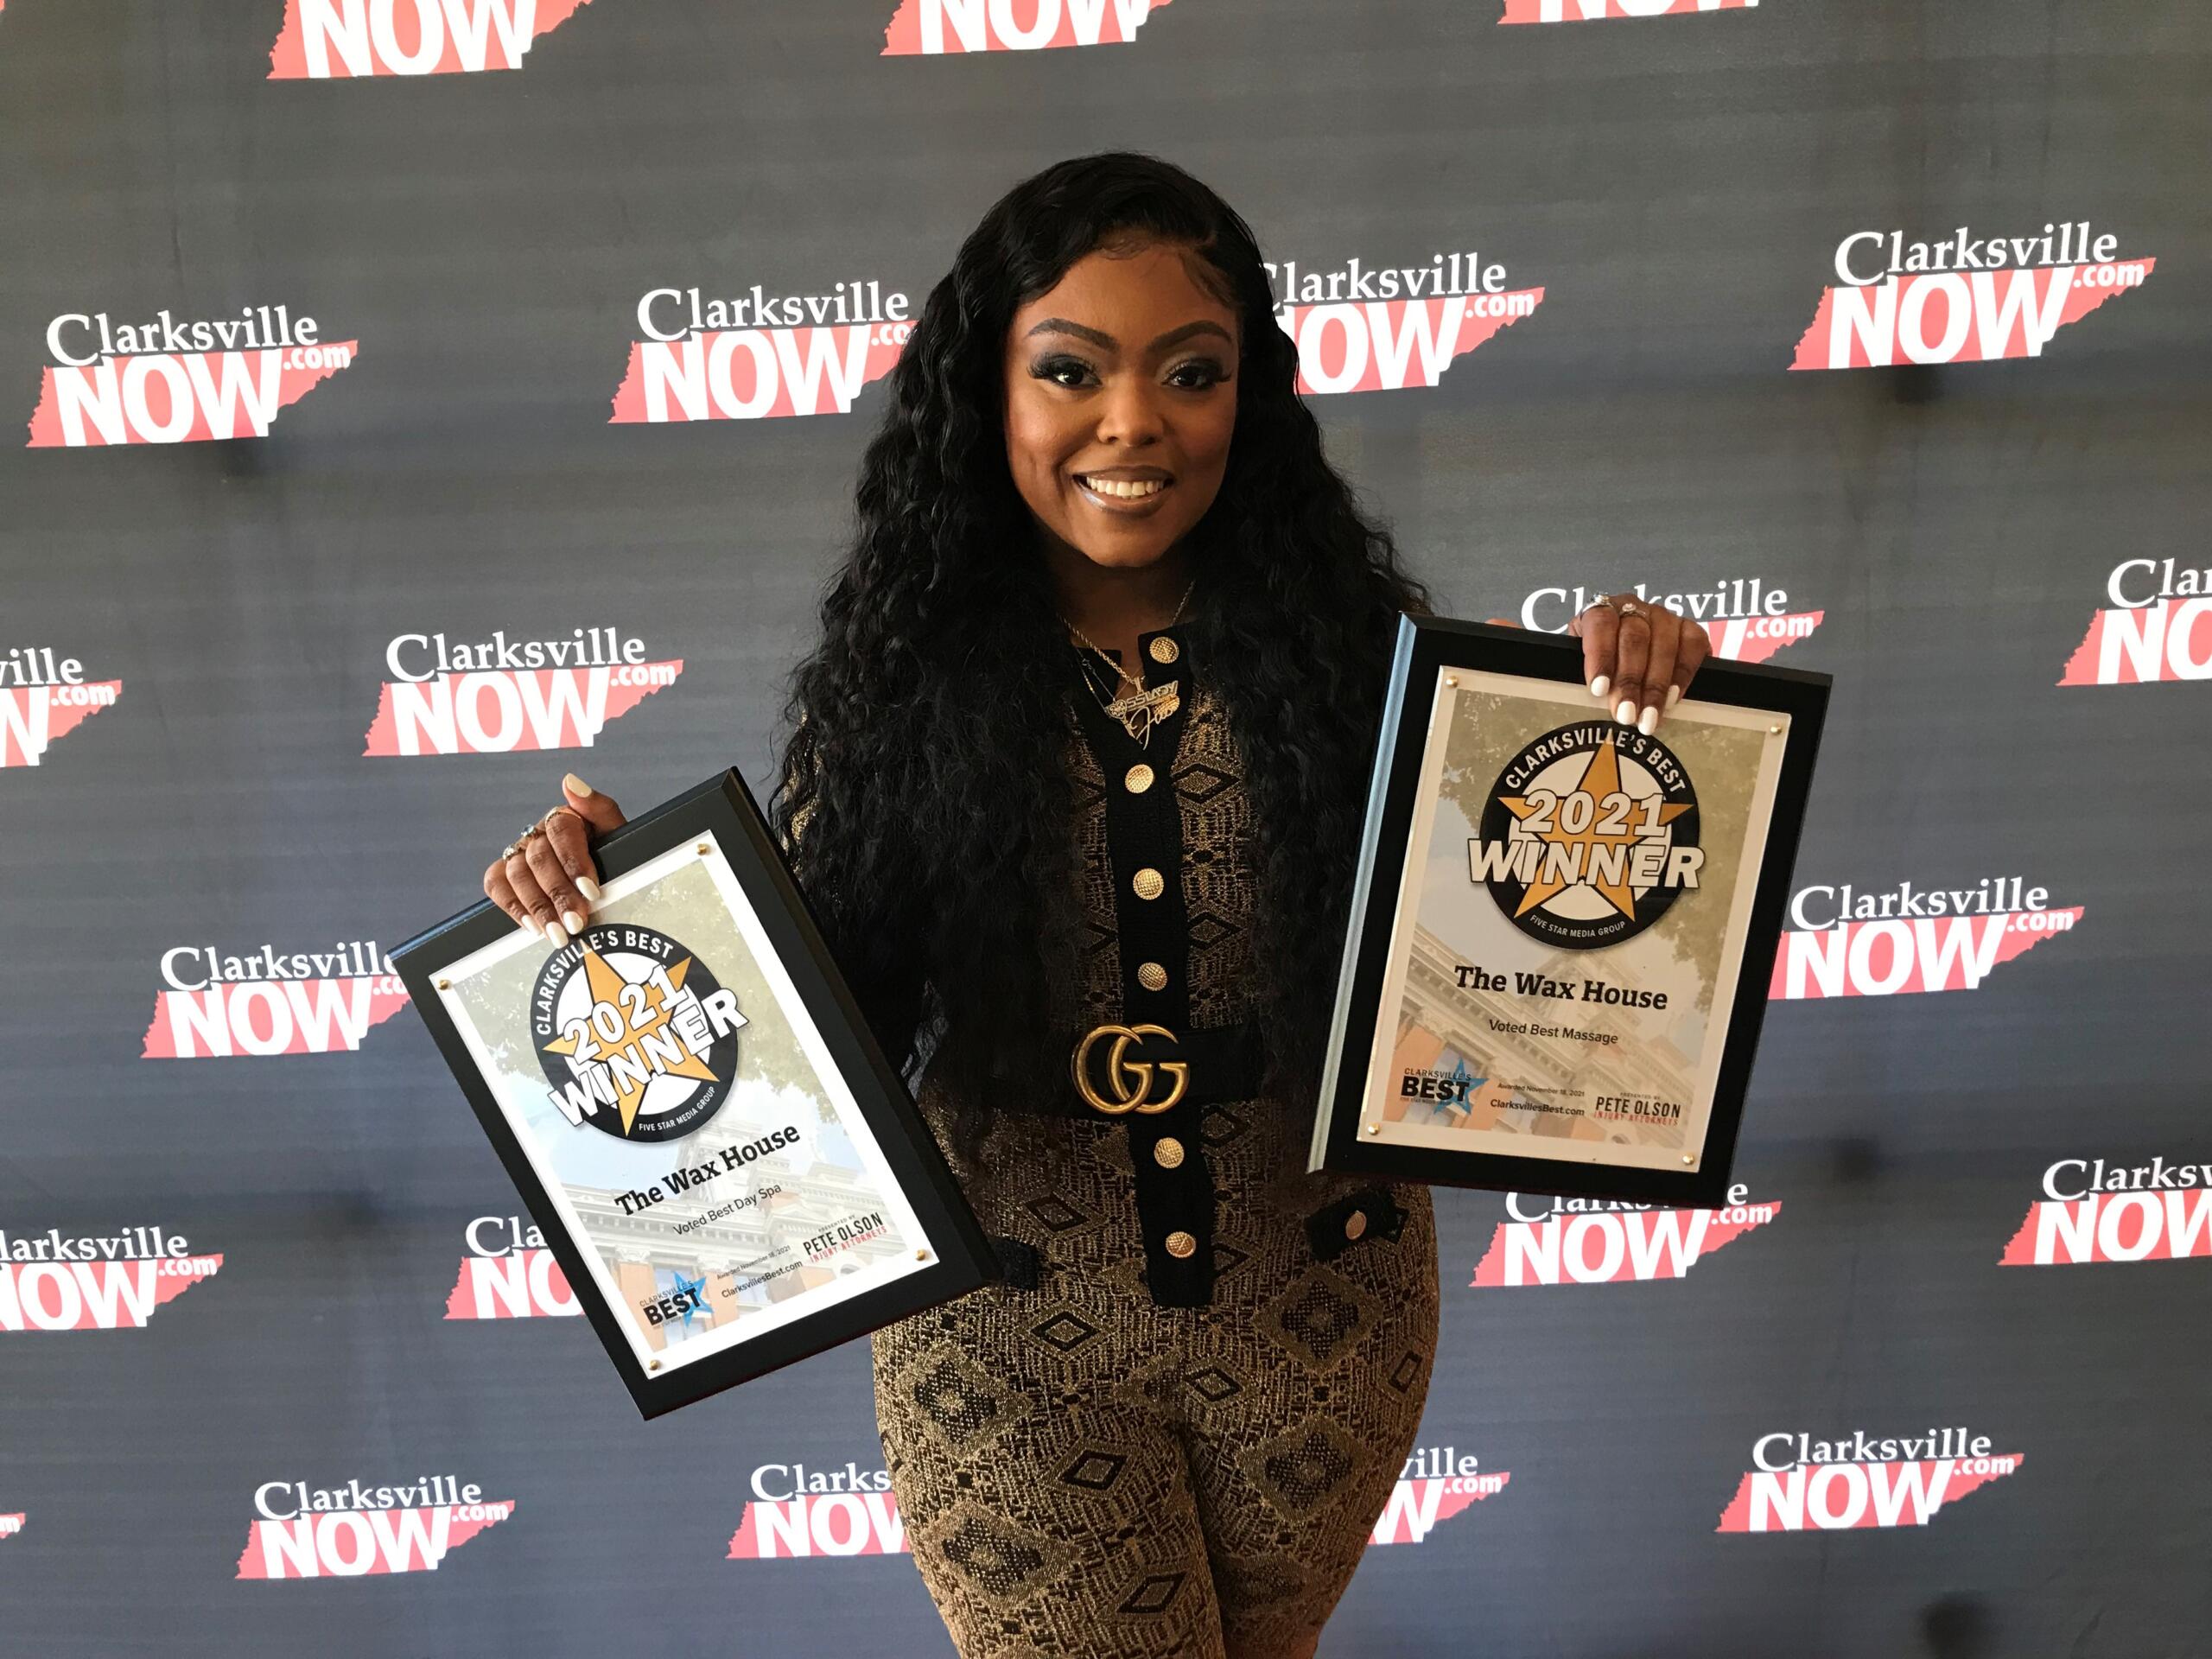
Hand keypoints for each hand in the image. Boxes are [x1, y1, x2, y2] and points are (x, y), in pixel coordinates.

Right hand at [482, 773, 626, 944]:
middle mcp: (538, 833)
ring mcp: (519, 853)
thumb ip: (600, 808)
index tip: (591, 892)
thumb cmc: (615, 858)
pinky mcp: (505, 875)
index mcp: (566, 816)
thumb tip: (570, 782)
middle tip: (577, 923)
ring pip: (516, 874)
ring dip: (538, 907)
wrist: (612, 883)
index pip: (560, 830)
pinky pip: (495, 885)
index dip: (574, 862)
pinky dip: (512, 906)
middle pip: (538, 858)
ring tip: (558, 934)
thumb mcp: (619, 835)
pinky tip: (533, 927)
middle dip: (559, 894)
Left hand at [1567, 593, 1710, 733]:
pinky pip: (1693, 647)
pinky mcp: (1690, 629)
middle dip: (1629, 682)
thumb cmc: (1601, 662)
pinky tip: (1673, 699)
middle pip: (1634, 639)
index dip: (1600, 657)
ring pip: (1664, 647)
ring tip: (1648, 717)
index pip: (1600, 625)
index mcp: (1602, 610)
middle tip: (1626, 715)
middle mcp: (1634, 607)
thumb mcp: (1583, 662)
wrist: (1624, 655)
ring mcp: (1665, 616)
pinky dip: (1683, 675)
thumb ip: (1583, 675)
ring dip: (1656, 687)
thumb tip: (1587, 702)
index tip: (1599, 690)